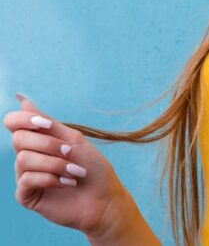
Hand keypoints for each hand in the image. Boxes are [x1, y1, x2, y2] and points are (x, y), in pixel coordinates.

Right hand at [3, 94, 129, 238]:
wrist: (104, 199)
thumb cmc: (92, 168)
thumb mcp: (73, 140)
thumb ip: (49, 123)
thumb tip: (24, 101)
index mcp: (39, 140)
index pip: (14, 122)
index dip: (24, 119)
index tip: (46, 124)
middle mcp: (29, 156)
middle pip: (18, 139)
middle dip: (48, 144)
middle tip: (70, 152)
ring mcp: (26, 176)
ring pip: (23, 159)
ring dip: (55, 164)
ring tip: (74, 172)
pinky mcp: (27, 195)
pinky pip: (26, 180)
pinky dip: (51, 179)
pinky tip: (68, 183)